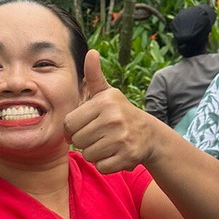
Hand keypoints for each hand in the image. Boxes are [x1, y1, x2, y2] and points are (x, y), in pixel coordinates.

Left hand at [64, 50, 157, 172]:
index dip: (74, 129)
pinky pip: (101, 166)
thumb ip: (94, 75)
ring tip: (108, 144)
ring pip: (88, 155)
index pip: (69, 124)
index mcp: (104, 102)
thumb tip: (91, 52)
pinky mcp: (127, 156)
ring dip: (95, 153)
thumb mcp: (107, 93)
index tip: (85, 126)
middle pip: (77, 141)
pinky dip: (106, 164)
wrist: (149, 135)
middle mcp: (113, 118)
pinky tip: (115, 154)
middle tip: (99, 135)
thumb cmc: (120, 113)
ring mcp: (121, 139)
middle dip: (85, 141)